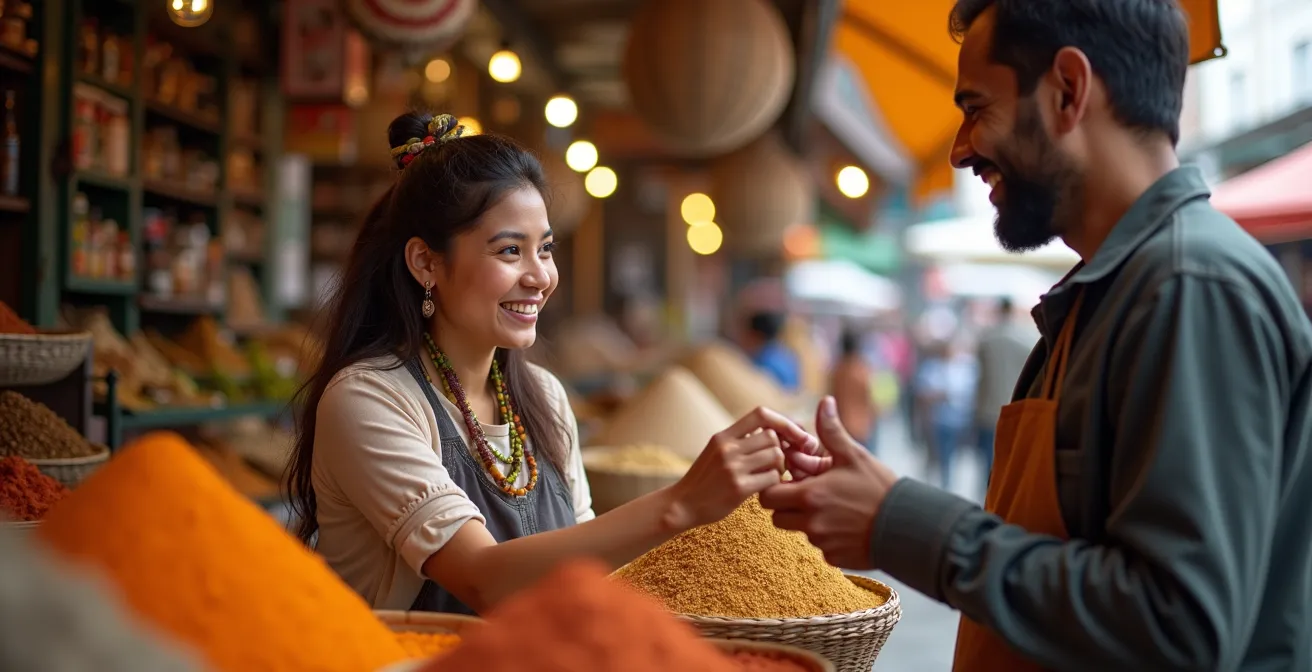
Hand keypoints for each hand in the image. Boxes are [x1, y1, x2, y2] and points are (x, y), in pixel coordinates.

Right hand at [666, 407, 819, 530]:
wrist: (682, 504)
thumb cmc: (705, 479)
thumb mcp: (716, 451)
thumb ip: (739, 440)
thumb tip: (774, 432)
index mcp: (723, 436)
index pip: (761, 413)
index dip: (783, 421)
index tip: (792, 434)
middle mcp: (727, 447)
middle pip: (773, 436)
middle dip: (782, 449)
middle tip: (779, 463)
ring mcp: (732, 467)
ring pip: (776, 455)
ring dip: (780, 466)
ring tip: (772, 474)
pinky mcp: (739, 488)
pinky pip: (773, 477)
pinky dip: (775, 482)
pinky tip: (767, 487)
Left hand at [760, 397, 898, 569]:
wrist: (910, 526)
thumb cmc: (880, 488)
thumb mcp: (855, 456)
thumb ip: (832, 432)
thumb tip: (824, 402)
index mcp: (811, 495)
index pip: (767, 497)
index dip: (773, 489)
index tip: (788, 482)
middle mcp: (811, 523)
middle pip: (777, 518)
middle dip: (786, 506)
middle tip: (808, 495)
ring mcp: (822, 543)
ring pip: (800, 532)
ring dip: (808, 521)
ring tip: (834, 508)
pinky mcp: (834, 558)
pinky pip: (820, 548)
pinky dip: (828, 538)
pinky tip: (848, 526)